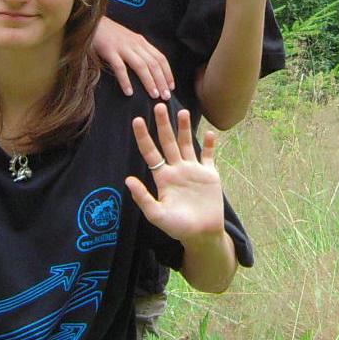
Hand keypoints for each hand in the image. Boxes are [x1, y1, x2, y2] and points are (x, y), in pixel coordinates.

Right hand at [92, 17, 173, 98]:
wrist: (92, 21)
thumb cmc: (109, 34)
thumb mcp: (127, 40)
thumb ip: (137, 52)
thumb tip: (147, 70)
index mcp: (141, 42)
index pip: (160, 58)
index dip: (167, 73)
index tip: (171, 86)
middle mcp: (135, 43)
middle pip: (153, 63)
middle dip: (161, 81)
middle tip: (166, 96)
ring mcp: (122, 47)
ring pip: (141, 66)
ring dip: (149, 82)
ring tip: (153, 95)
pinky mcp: (109, 51)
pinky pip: (120, 68)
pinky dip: (126, 81)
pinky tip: (129, 92)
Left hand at [125, 104, 224, 242]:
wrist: (202, 234)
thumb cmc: (177, 227)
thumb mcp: (156, 214)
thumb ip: (143, 198)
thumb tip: (128, 179)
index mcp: (163, 177)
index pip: (150, 152)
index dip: (143, 136)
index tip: (136, 120)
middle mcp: (177, 169)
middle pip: (168, 142)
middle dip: (163, 124)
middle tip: (158, 105)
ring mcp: (193, 170)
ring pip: (187, 144)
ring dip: (184, 128)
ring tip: (181, 111)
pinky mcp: (210, 175)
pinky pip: (209, 156)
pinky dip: (210, 145)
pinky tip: (209, 132)